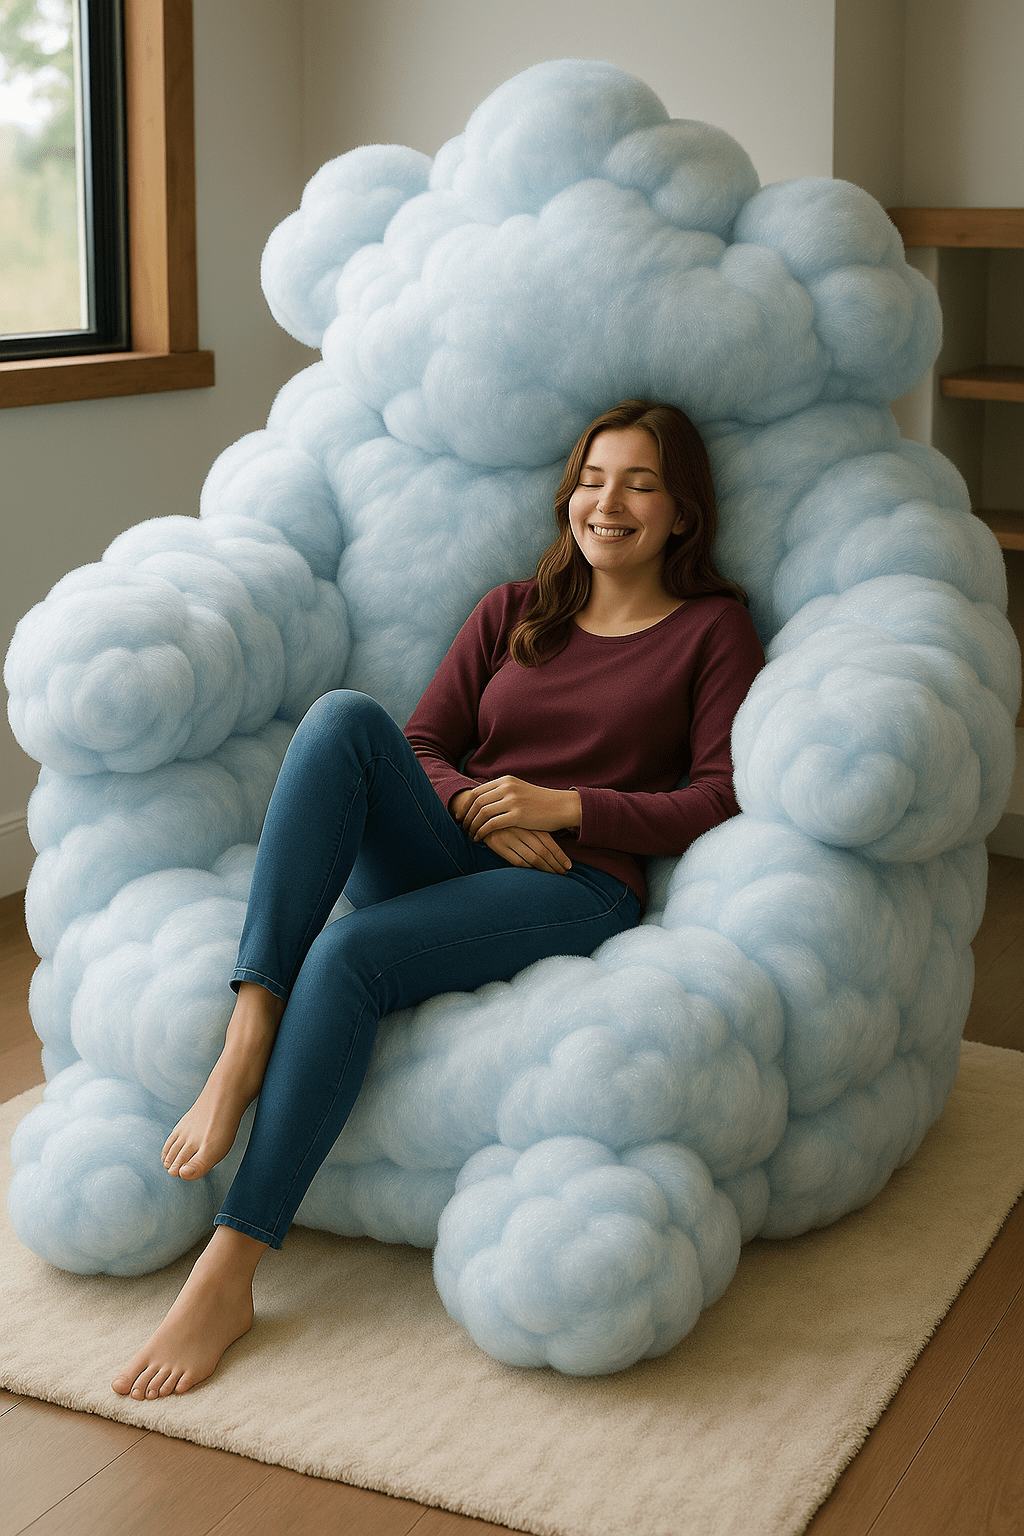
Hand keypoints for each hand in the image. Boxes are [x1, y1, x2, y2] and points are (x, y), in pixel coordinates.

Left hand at [454, 777, 581, 840]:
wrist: (561, 806)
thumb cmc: (541, 802)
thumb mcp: (520, 790)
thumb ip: (503, 792)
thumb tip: (485, 799)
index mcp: (506, 781)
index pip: (477, 791)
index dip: (465, 804)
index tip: (460, 815)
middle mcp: (507, 788)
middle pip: (477, 801)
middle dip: (466, 816)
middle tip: (462, 826)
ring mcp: (512, 801)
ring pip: (482, 813)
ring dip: (472, 825)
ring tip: (470, 834)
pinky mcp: (518, 815)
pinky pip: (492, 824)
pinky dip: (482, 832)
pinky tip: (480, 838)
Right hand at [480, 826, 572, 873]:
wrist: (480, 812)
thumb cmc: (508, 820)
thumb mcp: (523, 821)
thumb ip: (537, 831)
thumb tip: (558, 849)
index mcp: (529, 821)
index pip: (549, 841)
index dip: (560, 855)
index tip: (568, 866)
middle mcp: (520, 828)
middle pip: (543, 851)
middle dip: (555, 864)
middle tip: (564, 874)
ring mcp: (509, 836)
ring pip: (532, 858)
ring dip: (545, 869)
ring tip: (555, 876)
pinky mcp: (497, 844)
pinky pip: (517, 861)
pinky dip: (529, 868)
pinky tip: (536, 873)